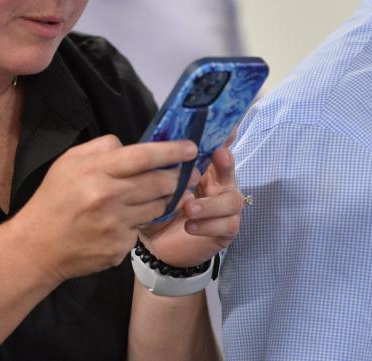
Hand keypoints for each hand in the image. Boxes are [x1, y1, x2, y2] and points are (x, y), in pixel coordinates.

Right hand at [14, 134, 196, 284]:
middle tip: (185, 174)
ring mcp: (115, 226)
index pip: (143, 156)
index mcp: (96, 171)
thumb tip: (131, 145)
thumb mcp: (68, 162)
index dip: (172, 151)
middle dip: (177, 178)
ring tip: (154, 196)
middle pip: (159, 183)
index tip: (192, 148)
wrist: (37, 247)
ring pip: (157, 208)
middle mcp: (108, 198)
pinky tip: (121, 223)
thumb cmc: (54, 199)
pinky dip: (137, 224)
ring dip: (161, 200)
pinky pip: (140, 230)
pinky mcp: (119, 249)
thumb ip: (102, 148)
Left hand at [139, 138, 243, 267]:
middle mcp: (220, 184)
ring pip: (231, 200)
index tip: (229, 128)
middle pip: (230, 169)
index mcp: (205, 169)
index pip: (217, 149)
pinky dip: (207, 225)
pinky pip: (226, 225)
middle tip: (219, 155)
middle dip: (226, 162)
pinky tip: (189, 226)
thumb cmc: (160, 208)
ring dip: (209, 204)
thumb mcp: (157, 185)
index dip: (224, 138)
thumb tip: (141, 144)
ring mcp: (226, 207)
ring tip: (188, 208)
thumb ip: (159, 166)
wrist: (158, 244)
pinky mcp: (227, 229)